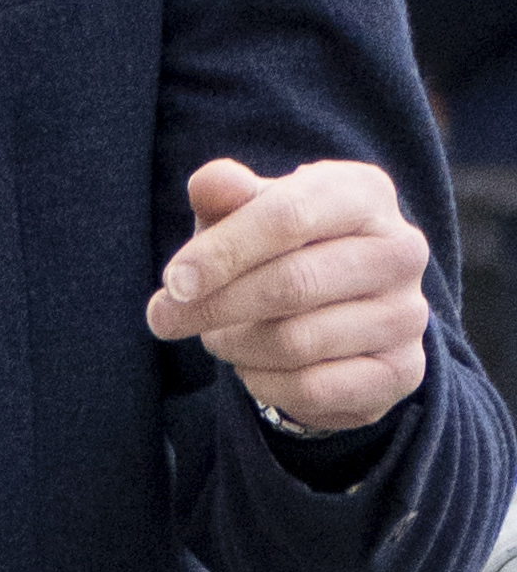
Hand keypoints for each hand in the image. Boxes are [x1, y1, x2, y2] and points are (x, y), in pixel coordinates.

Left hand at [145, 157, 430, 433]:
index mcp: (362, 192)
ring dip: (235, 344)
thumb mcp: (246, 209)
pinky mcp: (404, 371)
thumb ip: (226, 193)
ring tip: (216, 336)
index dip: (221, 252)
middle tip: (164, 318)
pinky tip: (251, 366)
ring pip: (298, 342)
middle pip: (292, 283)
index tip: (172, 282)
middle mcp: (400, 250)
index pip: (287, 217)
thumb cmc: (275, 242)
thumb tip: (210, 183)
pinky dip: (264, 382)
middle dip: (214, 306)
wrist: (335, 304)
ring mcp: (409, 314)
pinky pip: (314, 388)